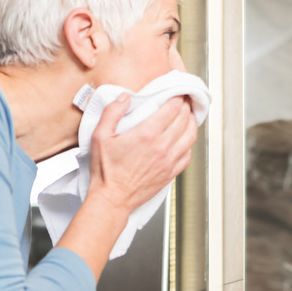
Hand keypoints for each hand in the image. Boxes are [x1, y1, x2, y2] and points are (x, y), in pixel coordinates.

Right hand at [87, 94, 197, 213]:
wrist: (113, 198)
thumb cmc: (106, 171)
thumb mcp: (100, 136)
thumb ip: (112, 112)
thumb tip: (125, 97)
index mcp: (147, 134)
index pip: (172, 108)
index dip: (177, 97)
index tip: (176, 92)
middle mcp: (163, 146)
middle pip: (184, 119)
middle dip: (185, 106)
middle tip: (183, 100)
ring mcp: (169, 160)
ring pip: (190, 135)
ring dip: (191, 122)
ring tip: (188, 115)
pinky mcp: (171, 172)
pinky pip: (188, 154)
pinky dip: (189, 142)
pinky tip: (185, 138)